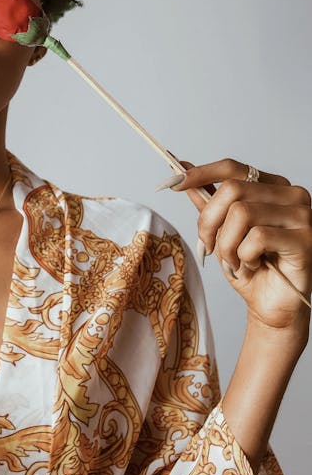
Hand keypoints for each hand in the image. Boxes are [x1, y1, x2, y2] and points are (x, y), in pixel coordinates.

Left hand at [169, 158, 311, 334]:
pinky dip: (245, 256)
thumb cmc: (251, 268)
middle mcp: (291, 195)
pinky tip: (254, 266)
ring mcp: (302, 215)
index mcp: (273, 187)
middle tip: (206, 246)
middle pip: (232, 189)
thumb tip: (182, 170)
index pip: (233, 168)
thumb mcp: (221, 232)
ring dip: (227, 245)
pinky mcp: (306, 238)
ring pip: (242, 213)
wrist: (271, 306)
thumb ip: (208, 201)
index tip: (175, 182)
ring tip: (234, 262)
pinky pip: (257, 237)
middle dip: (208, 221)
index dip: (201, 173)